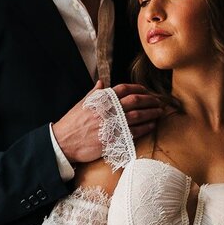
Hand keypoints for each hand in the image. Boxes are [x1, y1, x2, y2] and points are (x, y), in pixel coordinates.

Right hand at [52, 80, 167, 163]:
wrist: (64, 142)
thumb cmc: (72, 123)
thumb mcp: (82, 103)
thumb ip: (94, 93)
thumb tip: (101, 82)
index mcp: (102, 99)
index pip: (124, 89)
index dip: (139, 89)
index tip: (146, 91)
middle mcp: (108, 109)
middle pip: (135, 101)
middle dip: (150, 100)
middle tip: (158, 102)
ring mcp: (112, 124)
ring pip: (138, 116)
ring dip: (151, 113)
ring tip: (159, 112)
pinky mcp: (114, 138)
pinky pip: (134, 132)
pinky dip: (145, 128)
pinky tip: (151, 126)